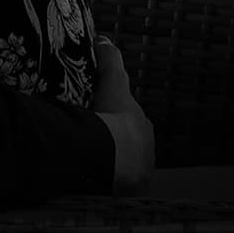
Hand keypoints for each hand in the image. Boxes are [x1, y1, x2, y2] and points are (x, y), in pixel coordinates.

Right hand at [90, 38, 153, 195]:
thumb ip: (109, 60)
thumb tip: (104, 40)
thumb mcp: (112, 82)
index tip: (100, 123)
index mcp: (142, 129)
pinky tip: (89, 181)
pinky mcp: (127, 192)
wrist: (113, 153)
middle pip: (127, 149)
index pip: (130, 125)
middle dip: (113, 147)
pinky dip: (103, 183)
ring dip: (109, 167)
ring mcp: (137, 174)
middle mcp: (145, 153)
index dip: (115, 123)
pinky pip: (113, 186)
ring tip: (88, 165)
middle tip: (91, 145)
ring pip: (121, 169)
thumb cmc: (114, 117)